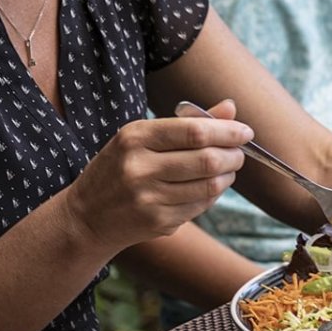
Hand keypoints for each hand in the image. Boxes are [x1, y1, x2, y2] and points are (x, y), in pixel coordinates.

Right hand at [63, 99, 250, 251]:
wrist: (86, 216)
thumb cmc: (120, 167)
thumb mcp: (142, 137)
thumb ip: (188, 123)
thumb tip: (230, 108)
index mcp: (135, 137)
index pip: (195, 132)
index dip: (228, 132)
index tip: (245, 132)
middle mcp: (139, 167)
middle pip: (208, 160)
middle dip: (234, 155)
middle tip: (239, 153)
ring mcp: (148, 198)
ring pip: (210, 185)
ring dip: (228, 176)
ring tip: (227, 169)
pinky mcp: (158, 221)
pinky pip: (201, 205)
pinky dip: (213, 195)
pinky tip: (207, 187)